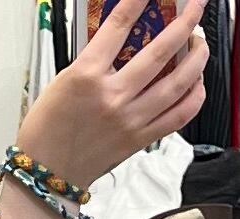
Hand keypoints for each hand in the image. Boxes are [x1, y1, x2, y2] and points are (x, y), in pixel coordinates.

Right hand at [18, 0, 208, 188]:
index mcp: (85, 77)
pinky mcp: (138, 139)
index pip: (118, 26)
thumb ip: (92, 63)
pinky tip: (196, 83)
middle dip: (186, 21)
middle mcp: (112, 96)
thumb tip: (121, 44)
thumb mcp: (59, 86)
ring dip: (198, 56)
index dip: (138, 1)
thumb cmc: (44, 134)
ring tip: (200, 44)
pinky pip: (179, 115)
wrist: (43, 176)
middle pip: (162, 49)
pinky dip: (195, 96)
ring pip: (179, 81)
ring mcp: (129, 119)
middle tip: (196, 7)